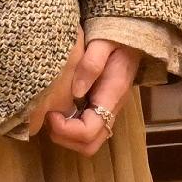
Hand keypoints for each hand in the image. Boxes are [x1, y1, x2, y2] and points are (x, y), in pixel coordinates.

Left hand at [44, 40, 144, 157]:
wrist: (131, 36)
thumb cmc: (116, 37)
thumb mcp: (104, 42)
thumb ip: (92, 63)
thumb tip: (76, 91)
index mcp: (112, 95)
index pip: (90, 131)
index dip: (66, 129)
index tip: (51, 112)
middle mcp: (110, 109)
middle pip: (89, 145)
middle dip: (64, 137)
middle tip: (49, 115)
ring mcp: (105, 110)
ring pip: (86, 142)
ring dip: (65, 135)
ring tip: (52, 112)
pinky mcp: (99, 107)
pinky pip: (85, 130)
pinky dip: (68, 127)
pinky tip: (58, 107)